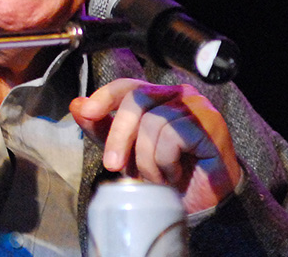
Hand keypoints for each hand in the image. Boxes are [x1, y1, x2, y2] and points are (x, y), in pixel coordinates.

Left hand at [69, 78, 242, 213]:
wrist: (199, 201)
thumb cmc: (165, 171)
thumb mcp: (124, 150)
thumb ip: (101, 128)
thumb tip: (76, 105)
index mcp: (158, 95)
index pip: (127, 85)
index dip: (104, 96)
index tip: (86, 113)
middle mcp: (179, 95)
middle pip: (136, 100)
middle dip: (118, 135)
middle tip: (113, 165)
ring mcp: (197, 108)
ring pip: (153, 122)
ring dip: (146, 158)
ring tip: (155, 176)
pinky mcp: (211, 126)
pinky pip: (173, 137)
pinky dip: (165, 162)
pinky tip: (173, 174)